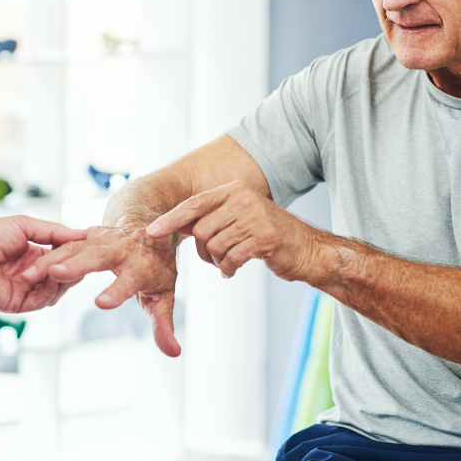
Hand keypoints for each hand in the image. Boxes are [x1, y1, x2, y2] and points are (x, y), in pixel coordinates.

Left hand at [0, 216, 87, 313]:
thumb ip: (53, 231)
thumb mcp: (24, 226)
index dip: (75, 253)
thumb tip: (81, 233)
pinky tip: (50, 277)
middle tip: (82, 258)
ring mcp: (25, 289)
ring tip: (63, 266)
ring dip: (62, 278)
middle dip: (73, 267)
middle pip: (63, 275)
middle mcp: (32, 273)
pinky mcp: (18, 303)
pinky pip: (42, 301)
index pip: (63, 257)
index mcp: (33, 254)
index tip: (89, 245)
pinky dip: (50, 291)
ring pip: (56, 290)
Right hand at [24, 222, 181, 356]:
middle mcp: (123, 248)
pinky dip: (48, 254)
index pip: (130, 280)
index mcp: (143, 265)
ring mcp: (105, 239)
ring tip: (32, 273)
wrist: (151, 228)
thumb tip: (173, 352)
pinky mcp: (89, 234)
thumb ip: (164, 325)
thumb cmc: (157, 267)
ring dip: (53, 259)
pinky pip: (66, 243)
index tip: (101, 304)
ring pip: (76, 247)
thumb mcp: (164, 296)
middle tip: (57, 274)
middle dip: (77, 264)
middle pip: (99, 256)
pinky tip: (30, 266)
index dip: (117, 292)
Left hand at [146, 181, 324, 283]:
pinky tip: (234, 270)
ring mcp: (256, 216)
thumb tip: (175, 224)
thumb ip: (212, 218)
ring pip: (214, 246)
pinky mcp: (265, 237)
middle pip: (201, 230)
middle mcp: (244, 198)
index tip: (151, 232)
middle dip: (202, 251)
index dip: (171, 220)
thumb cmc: (268, 237)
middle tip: (216, 259)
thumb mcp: (239, 219)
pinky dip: (228, 269)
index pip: (194, 204)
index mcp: (234, 189)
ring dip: (217, 262)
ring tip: (229, 263)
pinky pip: (231, 258)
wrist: (309, 251)